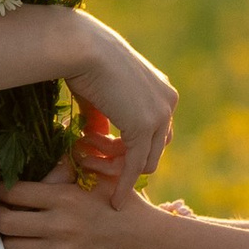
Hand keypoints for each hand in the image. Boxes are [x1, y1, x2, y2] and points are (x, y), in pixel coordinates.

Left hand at [0, 167, 173, 248]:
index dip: (2, 190)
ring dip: (8, 239)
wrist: (146, 243)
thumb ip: (70, 165)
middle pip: (4, 222)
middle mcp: (58, 226)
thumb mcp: (101, 176)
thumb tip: (44, 154)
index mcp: (64, 197)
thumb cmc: (122, 205)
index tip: (3, 190)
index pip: (14, 193)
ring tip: (13, 231)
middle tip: (2, 211)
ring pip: (11, 248)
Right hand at [60, 18, 175, 199]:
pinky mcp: (145, 128)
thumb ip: (104, 118)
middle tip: (93, 160)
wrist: (80, 48)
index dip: (130, 147)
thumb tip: (99, 138)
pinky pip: (135, 166)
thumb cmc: (83, 62)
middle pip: (155, 148)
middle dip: (125, 161)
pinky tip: (114, 200)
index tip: (101, 151)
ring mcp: (160, 115)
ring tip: (87, 162)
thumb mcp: (99, 94)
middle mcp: (168, 102)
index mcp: (161, 90)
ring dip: (117, 170)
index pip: (155, 131)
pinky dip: (125, 185)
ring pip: (146, 161)